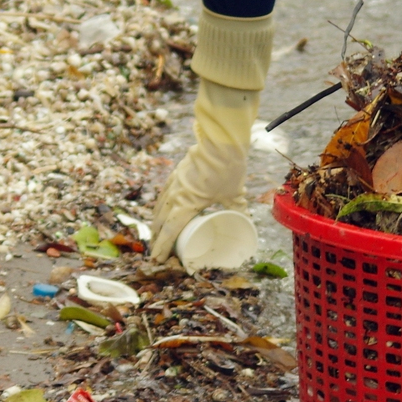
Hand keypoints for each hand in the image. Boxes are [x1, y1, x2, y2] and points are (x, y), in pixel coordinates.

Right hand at [149, 79, 257, 262]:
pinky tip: (163, 207)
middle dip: (157, 238)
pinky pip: (164, 194)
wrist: (221, 142)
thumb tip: (245, 220)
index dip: (163, 247)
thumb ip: (237, 209)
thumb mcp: (235, 194)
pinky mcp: (176, 173)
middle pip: (160, 220)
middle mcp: (175, 194)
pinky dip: (161, 205)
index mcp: (186, 204)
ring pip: (160, 206)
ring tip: (156, 233)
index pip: (170, 230)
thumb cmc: (227, 169)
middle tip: (156, 251)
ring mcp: (174, 182)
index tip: (157, 259)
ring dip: (156, 222)